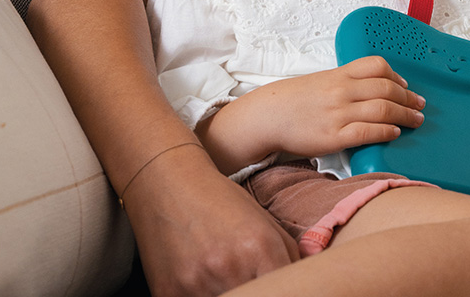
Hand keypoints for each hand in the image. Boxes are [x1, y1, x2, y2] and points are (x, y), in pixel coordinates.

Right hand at [123, 142, 293, 296]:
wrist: (170, 183)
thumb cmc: (220, 200)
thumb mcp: (263, 220)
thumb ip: (287, 255)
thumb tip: (301, 283)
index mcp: (259, 246)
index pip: (283, 291)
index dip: (284, 291)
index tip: (280, 287)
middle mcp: (229, 267)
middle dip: (258, 292)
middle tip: (253, 279)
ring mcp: (197, 284)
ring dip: (231, 294)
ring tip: (226, 276)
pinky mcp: (168, 294)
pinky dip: (205, 296)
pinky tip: (204, 282)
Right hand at [198, 56, 426, 173]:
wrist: (268, 116)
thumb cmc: (295, 100)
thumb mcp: (322, 81)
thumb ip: (345, 82)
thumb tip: (372, 88)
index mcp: (339, 74)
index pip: (376, 65)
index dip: (397, 75)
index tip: (406, 85)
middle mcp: (341, 90)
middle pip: (386, 88)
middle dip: (408, 97)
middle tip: (420, 104)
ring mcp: (338, 113)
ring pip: (382, 109)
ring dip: (405, 114)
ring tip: (416, 120)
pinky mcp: (333, 137)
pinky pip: (367, 131)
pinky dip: (386, 130)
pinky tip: (395, 132)